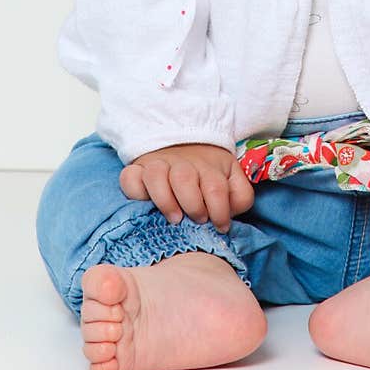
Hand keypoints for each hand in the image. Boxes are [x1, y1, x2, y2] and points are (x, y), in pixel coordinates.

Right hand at [119, 143, 254, 232]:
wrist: (183, 143)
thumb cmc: (209, 173)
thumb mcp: (232, 179)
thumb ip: (240, 196)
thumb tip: (232, 213)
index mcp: (209, 167)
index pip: (215, 187)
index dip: (220, 210)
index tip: (221, 226)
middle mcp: (182, 164)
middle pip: (184, 179)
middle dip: (192, 204)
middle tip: (198, 219)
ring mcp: (158, 165)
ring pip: (155, 175)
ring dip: (165, 200)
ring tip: (174, 218)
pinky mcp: (137, 169)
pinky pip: (129, 177)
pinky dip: (134, 190)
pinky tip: (144, 202)